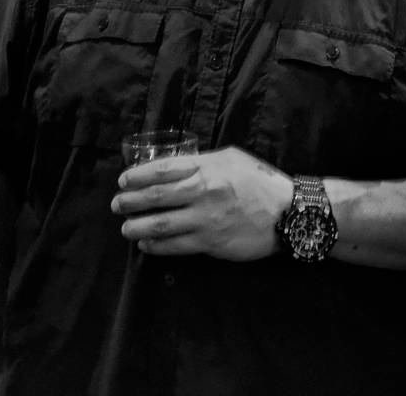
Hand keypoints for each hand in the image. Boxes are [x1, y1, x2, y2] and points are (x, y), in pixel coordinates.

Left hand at [110, 146, 293, 260]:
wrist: (288, 212)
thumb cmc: (261, 181)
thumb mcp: (233, 158)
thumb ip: (204, 161)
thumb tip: (177, 168)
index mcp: (207, 167)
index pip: (162, 170)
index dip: (137, 175)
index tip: (123, 180)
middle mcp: (203, 192)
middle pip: (155, 196)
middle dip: (130, 201)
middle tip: (117, 204)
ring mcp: (206, 220)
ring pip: (161, 224)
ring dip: (137, 227)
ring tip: (126, 228)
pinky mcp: (211, 244)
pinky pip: (176, 246)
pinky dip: (157, 246)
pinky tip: (147, 245)